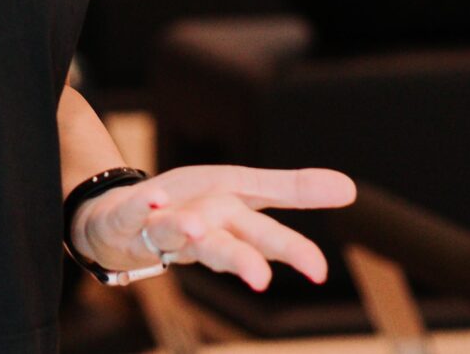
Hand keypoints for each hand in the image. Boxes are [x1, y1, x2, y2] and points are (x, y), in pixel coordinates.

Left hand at [76, 164, 356, 292]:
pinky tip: (151, 199)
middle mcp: (199, 229)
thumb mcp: (241, 191)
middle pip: (224, 244)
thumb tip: (350, 188)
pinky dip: (141, 205)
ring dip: (186, 230)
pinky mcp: (127, 215)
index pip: (264, 238)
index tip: (319, 273)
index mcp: (230, 222)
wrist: (119, 223)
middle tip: (261, 280)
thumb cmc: (189, 208)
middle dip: (242, 259)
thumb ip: (290, 189)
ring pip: (176, 233)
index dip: (290, 253)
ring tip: (196, 228)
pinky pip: (132, 211)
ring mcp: (160, 225)